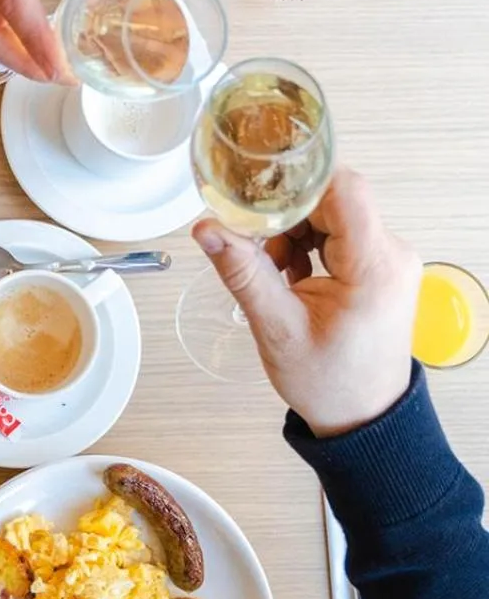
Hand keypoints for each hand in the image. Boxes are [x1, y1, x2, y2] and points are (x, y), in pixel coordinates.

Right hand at [192, 167, 420, 435]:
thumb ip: (242, 272)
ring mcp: (388, 259)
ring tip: (270, 267)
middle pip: (333, 198)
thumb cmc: (329, 381)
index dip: (297, 182)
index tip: (255, 193)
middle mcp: (391, 254)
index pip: (343, 189)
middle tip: (249, 238)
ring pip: (333, 214)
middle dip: (285, 212)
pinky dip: (306, 243)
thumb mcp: (276, 327)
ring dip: (293, 230)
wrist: (363, 416)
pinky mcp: (379, 266)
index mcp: (374, 267)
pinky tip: (287, 272)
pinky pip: (339, 233)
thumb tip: (207, 230)